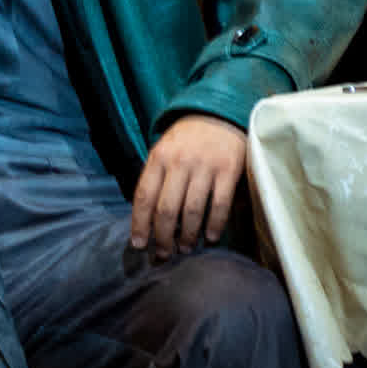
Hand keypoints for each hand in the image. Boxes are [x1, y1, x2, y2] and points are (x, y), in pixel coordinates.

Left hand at [130, 116, 251, 260]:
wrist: (219, 113)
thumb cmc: (186, 139)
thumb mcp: (163, 150)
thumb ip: (156, 177)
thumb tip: (147, 216)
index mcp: (158, 158)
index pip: (144, 195)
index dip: (139, 223)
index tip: (138, 244)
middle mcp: (179, 163)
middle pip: (166, 208)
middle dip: (163, 236)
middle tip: (163, 254)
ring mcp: (205, 167)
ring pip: (192, 209)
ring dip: (188, 234)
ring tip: (185, 249)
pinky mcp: (228, 171)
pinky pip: (220, 204)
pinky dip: (214, 224)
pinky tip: (210, 238)